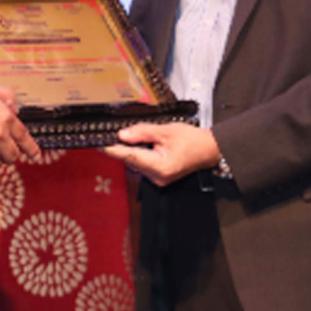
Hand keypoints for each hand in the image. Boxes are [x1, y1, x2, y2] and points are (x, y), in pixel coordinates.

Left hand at [101, 122, 222, 185]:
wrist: (209, 149)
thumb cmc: (193, 140)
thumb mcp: (165, 131)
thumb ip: (142, 132)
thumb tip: (122, 135)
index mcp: (160, 166)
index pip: (130, 157)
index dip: (113, 149)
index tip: (100, 144)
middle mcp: (157, 177)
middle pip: (132, 160)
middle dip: (124, 147)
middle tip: (117, 133)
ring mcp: (158, 179)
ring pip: (137, 163)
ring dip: (133, 150)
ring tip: (140, 137)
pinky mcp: (159, 177)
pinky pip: (144, 165)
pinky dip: (141, 154)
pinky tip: (146, 145)